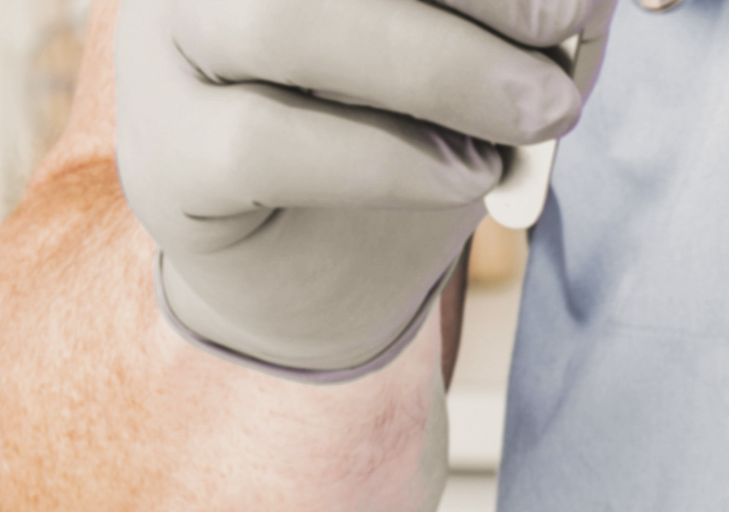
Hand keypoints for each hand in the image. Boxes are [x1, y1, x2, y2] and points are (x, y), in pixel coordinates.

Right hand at [114, 0, 610, 377]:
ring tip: (536, 113)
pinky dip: (388, 158)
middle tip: (564, 30)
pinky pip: (263, 141)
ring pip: (281, 20)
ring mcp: (166, 45)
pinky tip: (463, 173)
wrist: (309, 269)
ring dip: (441, 66)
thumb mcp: (471, 41)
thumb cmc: (400, 125)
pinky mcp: (164, 156)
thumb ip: (511, 10)